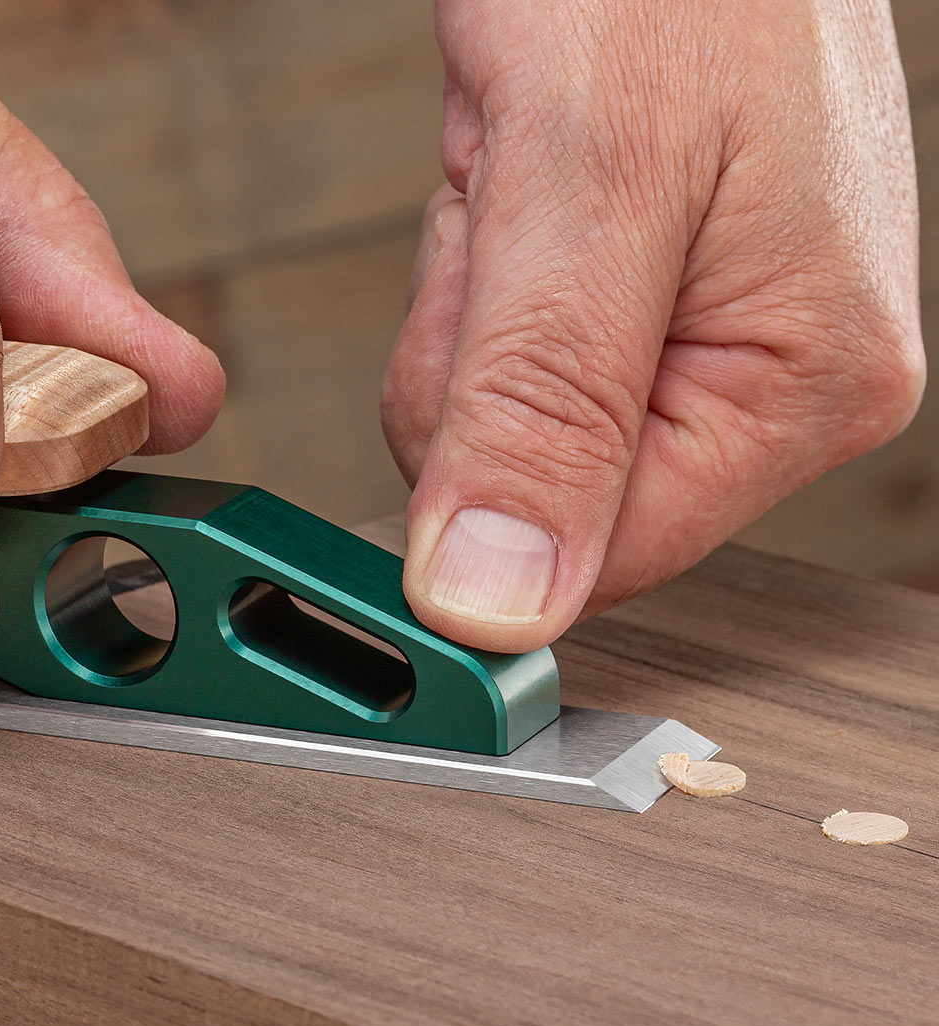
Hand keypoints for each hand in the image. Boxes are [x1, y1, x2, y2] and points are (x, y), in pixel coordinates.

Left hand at [384, 0, 924, 651]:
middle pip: (536, 497)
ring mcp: (701, 351)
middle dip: (477, 363)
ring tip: (530, 178)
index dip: (487, 485)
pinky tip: (523, 186)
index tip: (466, 349)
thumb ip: (543, 412)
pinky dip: (478, 272)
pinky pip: (499, 359)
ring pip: (500, 426)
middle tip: (517, 218)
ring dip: (471, 305)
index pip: (598, 558)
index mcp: (799, 389)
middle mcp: (767, 389)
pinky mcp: (636, 315)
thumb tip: (496, 607)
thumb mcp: (589, 182)